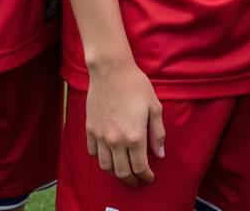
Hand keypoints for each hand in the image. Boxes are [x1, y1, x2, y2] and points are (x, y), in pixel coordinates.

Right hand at [86, 60, 165, 185]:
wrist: (111, 70)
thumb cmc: (135, 85)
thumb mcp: (154, 106)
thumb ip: (157, 133)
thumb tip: (159, 153)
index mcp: (134, 136)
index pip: (140, 167)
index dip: (146, 176)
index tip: (149, 177)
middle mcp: (116, 140)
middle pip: (122, 172)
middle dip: (132, 180)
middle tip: (138, 180)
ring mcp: (101, 136)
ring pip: (106, 166)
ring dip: (116, 173)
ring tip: (123, 171)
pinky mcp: (90, 129)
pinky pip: (93, 153)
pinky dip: (101, 158)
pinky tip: (108, 155)